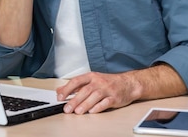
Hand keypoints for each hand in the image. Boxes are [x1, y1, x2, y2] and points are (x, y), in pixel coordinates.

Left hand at [55, 65, 186, 114]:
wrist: (128, 83)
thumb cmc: (108, 82)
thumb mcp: (91, 80)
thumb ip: (76, 86)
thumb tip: (60, 90)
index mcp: (91, 76)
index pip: (76, 81)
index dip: (67, 89)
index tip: (60, 97)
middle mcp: (99, 82)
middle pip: (84, 90)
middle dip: (74, 100)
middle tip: (67, 108)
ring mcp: (107, 89)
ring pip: (94, 97)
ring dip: (84, 105)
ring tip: (77, 112)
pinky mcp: (114, 98)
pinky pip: (105, 102)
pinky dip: (98, 107)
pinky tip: (92, 111)